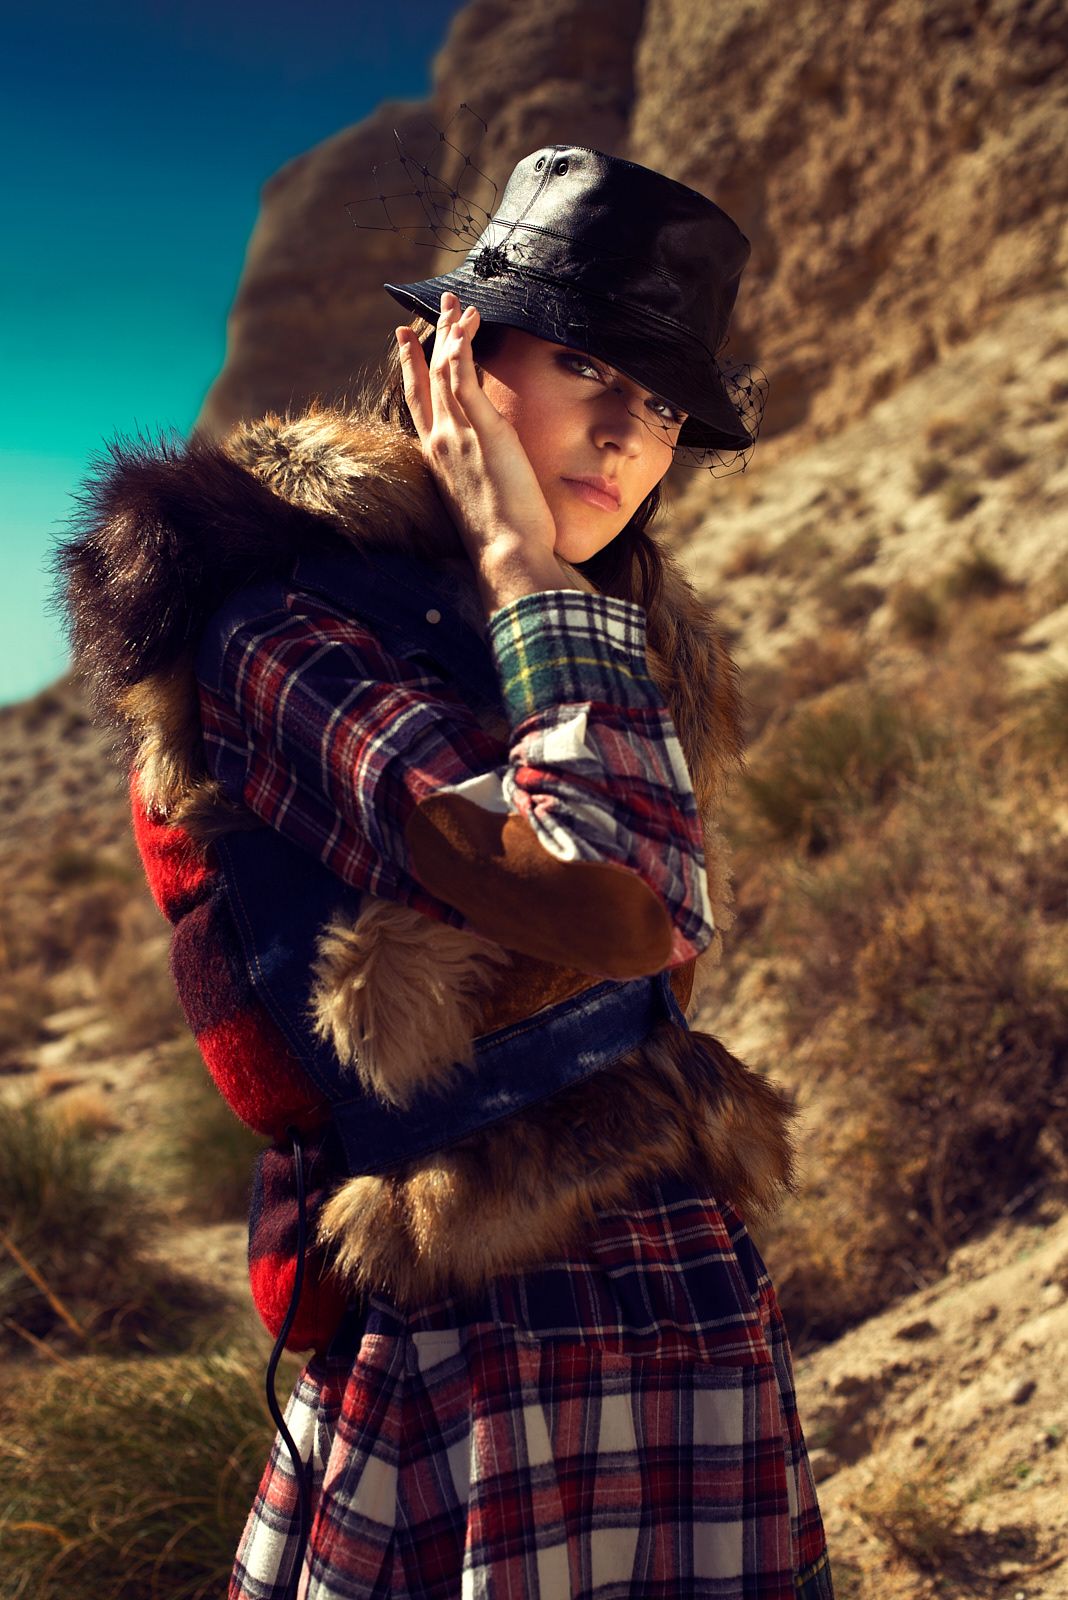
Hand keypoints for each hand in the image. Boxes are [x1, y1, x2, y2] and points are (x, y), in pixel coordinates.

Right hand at [397, 293, 567, 614]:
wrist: (507, 554)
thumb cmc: (505, 540)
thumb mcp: (484, 501)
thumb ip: (483, 477)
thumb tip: (498, 473)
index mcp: (438, 461)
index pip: (419, 405)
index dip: (412, 370)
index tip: (408, 342)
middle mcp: (441, 443)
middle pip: (426, 379)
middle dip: (429, 340)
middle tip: (434, 308)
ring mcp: (458, 434)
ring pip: (443, 369)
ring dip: (450, 332)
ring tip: (459, 304)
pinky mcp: (482, 429)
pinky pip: (463, 375)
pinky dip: (462, 344)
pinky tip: (468, 323)